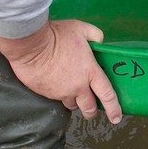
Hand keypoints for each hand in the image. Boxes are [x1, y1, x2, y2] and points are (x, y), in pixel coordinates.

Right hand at [0, 20, 121, 124]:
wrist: (31, 45)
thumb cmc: (58, 35)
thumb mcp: (83, 29)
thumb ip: (96, 36)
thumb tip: (99, 43)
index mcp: (91, 72)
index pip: (107, 95)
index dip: (113, 109)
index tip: (116, 118)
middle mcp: (78, 87)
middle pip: (88, 108)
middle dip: (92, 112)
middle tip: (92, 112)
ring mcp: (61, 92)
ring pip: (72, 105)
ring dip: (75, 103)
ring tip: (75, 95)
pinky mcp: (46, 94)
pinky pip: (56, 99)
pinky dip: (60, 96)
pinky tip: (58, 87)